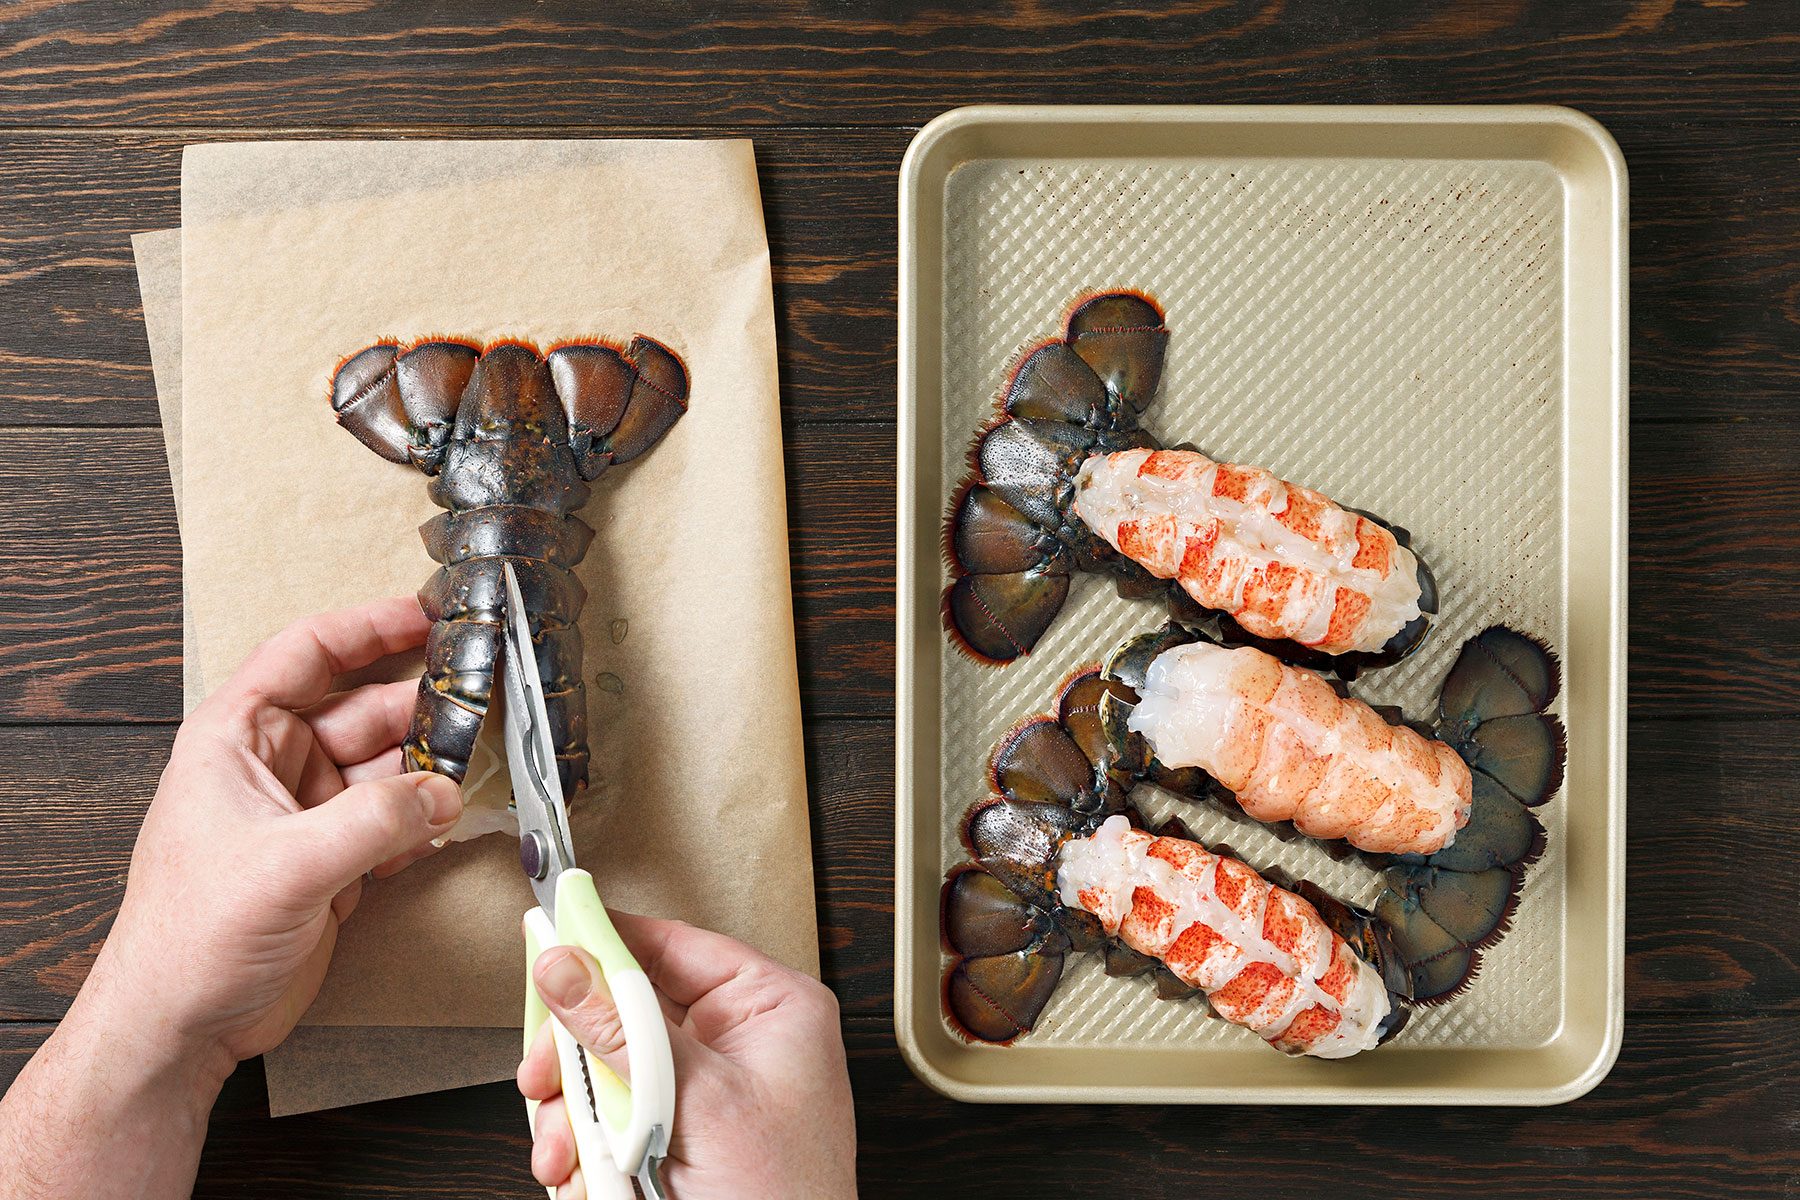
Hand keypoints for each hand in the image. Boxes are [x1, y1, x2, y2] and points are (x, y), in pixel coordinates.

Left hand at [0, 596, 463, 1198]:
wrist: (182, 1024)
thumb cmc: (193, 936)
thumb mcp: (289, 865)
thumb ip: (376, 821)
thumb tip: (447, 792)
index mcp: (237, 737)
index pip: (306, 654)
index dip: (368, 629)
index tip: (428, 616)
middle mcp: (274, 766)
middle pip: (363, 710)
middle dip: (422, 707)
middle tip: (482, 702)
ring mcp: (306, 813)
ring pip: (387, 766)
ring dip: (433, 768)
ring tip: (481, 763)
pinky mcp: (333, 860)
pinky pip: (395, 820)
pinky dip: (428, 818)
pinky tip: (457, 819)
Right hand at [519, 914, 857, 1199]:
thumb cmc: (785, 1197)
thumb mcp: (696, 1099)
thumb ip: (623, 1028)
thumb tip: (567, 965)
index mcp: (769, 1008)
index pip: (673, 945)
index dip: (607, 940)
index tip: (549, 932)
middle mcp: (736, 1043)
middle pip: (626, 1011)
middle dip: (578, 1052)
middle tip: (546, 1072)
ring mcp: (703, 1095)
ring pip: (607, 1072)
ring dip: (574, 1112)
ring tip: (569, 1147)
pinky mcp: (674, 1141)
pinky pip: (608, 1122)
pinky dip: (583, 1149)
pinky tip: (582, 1175)